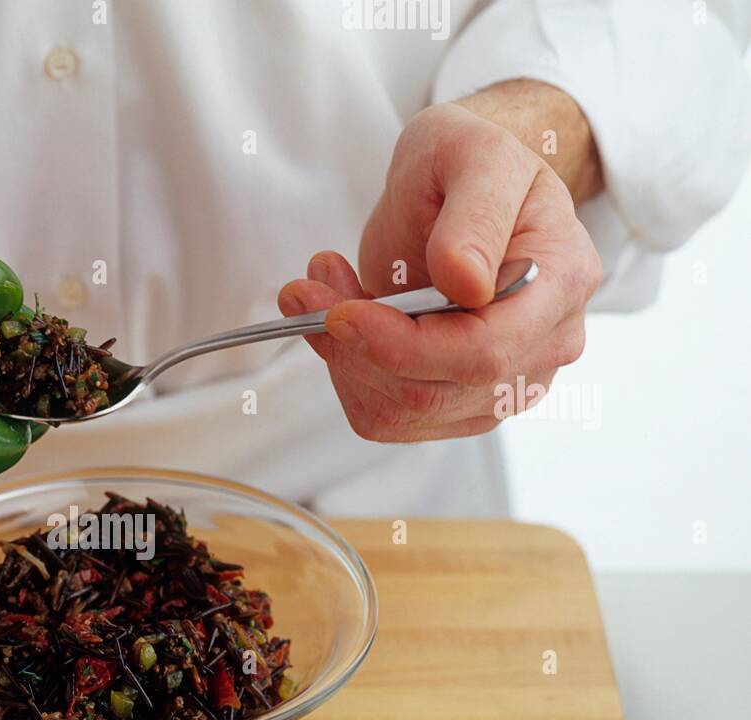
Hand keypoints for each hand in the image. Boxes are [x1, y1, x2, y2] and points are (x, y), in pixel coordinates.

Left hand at [280, 86, 602, 442]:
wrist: (463, 190)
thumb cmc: (473, 163)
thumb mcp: (475, 155)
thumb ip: (476, 214)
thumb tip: (465, 281)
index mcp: (560, 284)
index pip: (482, 353)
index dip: (404, 346)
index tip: (342, 313)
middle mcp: (543, 348)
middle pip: (433, 392)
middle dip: (355, 348)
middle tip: (307, 291)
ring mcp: (503, 384)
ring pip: (401, 412)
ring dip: (344, 358)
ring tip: (324, 290)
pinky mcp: (458, 402)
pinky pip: (388, 416)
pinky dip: (349, 372)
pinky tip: (344, 319)